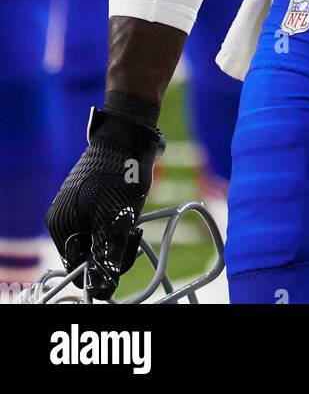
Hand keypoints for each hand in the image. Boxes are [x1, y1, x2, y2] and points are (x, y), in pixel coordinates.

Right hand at [45, 106, 163, 298]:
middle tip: (132, 231)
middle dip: (113, 246)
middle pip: (90, 251)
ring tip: (132, 214)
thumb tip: (101, 289)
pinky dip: (120, 218)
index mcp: (61, 225)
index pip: (79, 266)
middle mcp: (64, 216)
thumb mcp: (115, 219)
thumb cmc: (119, 173)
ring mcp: (78, 204)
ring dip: (120, 232)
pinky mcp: (93, 194)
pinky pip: (106, 219)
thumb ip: (106, 256)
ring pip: (101, 235)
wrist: (129, 132)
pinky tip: (131, 205)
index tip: (123, 250)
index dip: (103, 265)